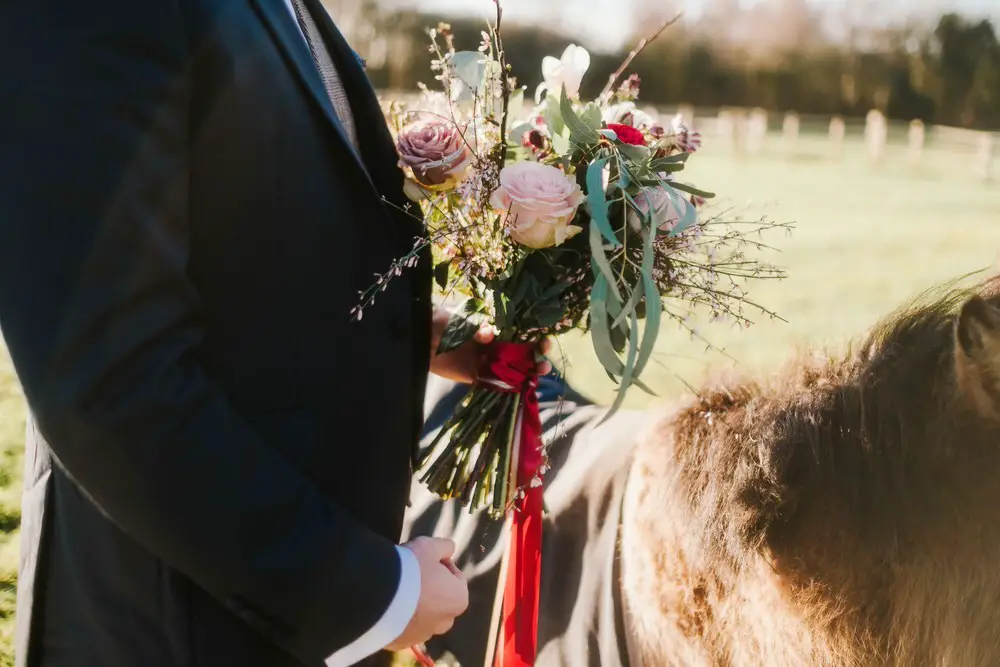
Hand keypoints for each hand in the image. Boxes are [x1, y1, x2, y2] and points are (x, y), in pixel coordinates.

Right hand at [385, 537, 467, 650]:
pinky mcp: (400, 642)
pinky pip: (401, 626)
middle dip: (427, 586)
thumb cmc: (410, 569)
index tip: (424, 558)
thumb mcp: (429, 546)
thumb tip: (449, 548)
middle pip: (438, 598)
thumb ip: (444, 546)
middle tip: (409, 571)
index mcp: (458, 599)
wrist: (377, 597)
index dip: (439, 562)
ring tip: (395, 587)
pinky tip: (386, 602)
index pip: (454, 576)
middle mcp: (444, 622)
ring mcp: (421, 635)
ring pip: (420, 614)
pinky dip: (396, 616)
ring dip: (412, 603)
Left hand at [429, 306, 553, 383]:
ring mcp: (485, 361)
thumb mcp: (460, 320)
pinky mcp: (474, 376)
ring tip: (537, 376)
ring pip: (512, 370)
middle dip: (535, 359)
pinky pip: (494, 383)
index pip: (521, 333)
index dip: (534, 338)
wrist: (420, 337)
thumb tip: (490, 334)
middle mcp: (494, 345)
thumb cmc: (442, 320)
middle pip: (521, 354)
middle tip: (544, 364)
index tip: (544, 340)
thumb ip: (475, 328)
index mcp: (495, 328)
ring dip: (526, 374)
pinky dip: (507, 387)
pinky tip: (519, 390)